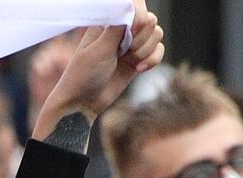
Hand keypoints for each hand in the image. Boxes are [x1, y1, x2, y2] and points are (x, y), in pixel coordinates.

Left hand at [31, 2, 164, 141]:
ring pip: (157, 34)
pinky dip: (153, 59)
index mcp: (108, 20)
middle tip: (122, 52)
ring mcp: (131, 43)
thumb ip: (118, 28)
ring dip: (145, 50)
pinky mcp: (138, 58)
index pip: (134, 4)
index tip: (131, 30)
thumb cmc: (84, 74)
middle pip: (150, 19)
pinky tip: (139, 69)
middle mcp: (122, 28)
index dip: (139, 15)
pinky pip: (159, 50)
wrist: (83, 102)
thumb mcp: (99, 49)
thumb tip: (133, 8)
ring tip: (127, 62)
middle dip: (141, 37)